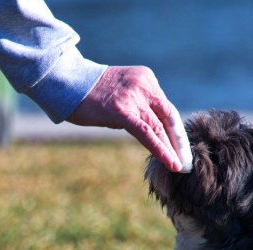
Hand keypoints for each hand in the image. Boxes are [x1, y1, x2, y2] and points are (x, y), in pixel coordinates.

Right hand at [66, 66, 192, 172]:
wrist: (66, 81)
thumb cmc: (88, 92)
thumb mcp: (120, 92)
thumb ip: (137, 105)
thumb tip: (149, 130)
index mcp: (146, 79)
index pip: (165, 108)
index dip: (175, 130)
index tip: (180, 148)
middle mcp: (144, 85)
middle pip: (168, 117)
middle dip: (178, 142)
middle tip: (186, 161)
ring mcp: (134, 97)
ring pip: (158, 127)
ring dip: (171, 150)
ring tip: (179, 167)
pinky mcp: (122, 111)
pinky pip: (147, 133)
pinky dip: (160, 149)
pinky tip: (170, 162)